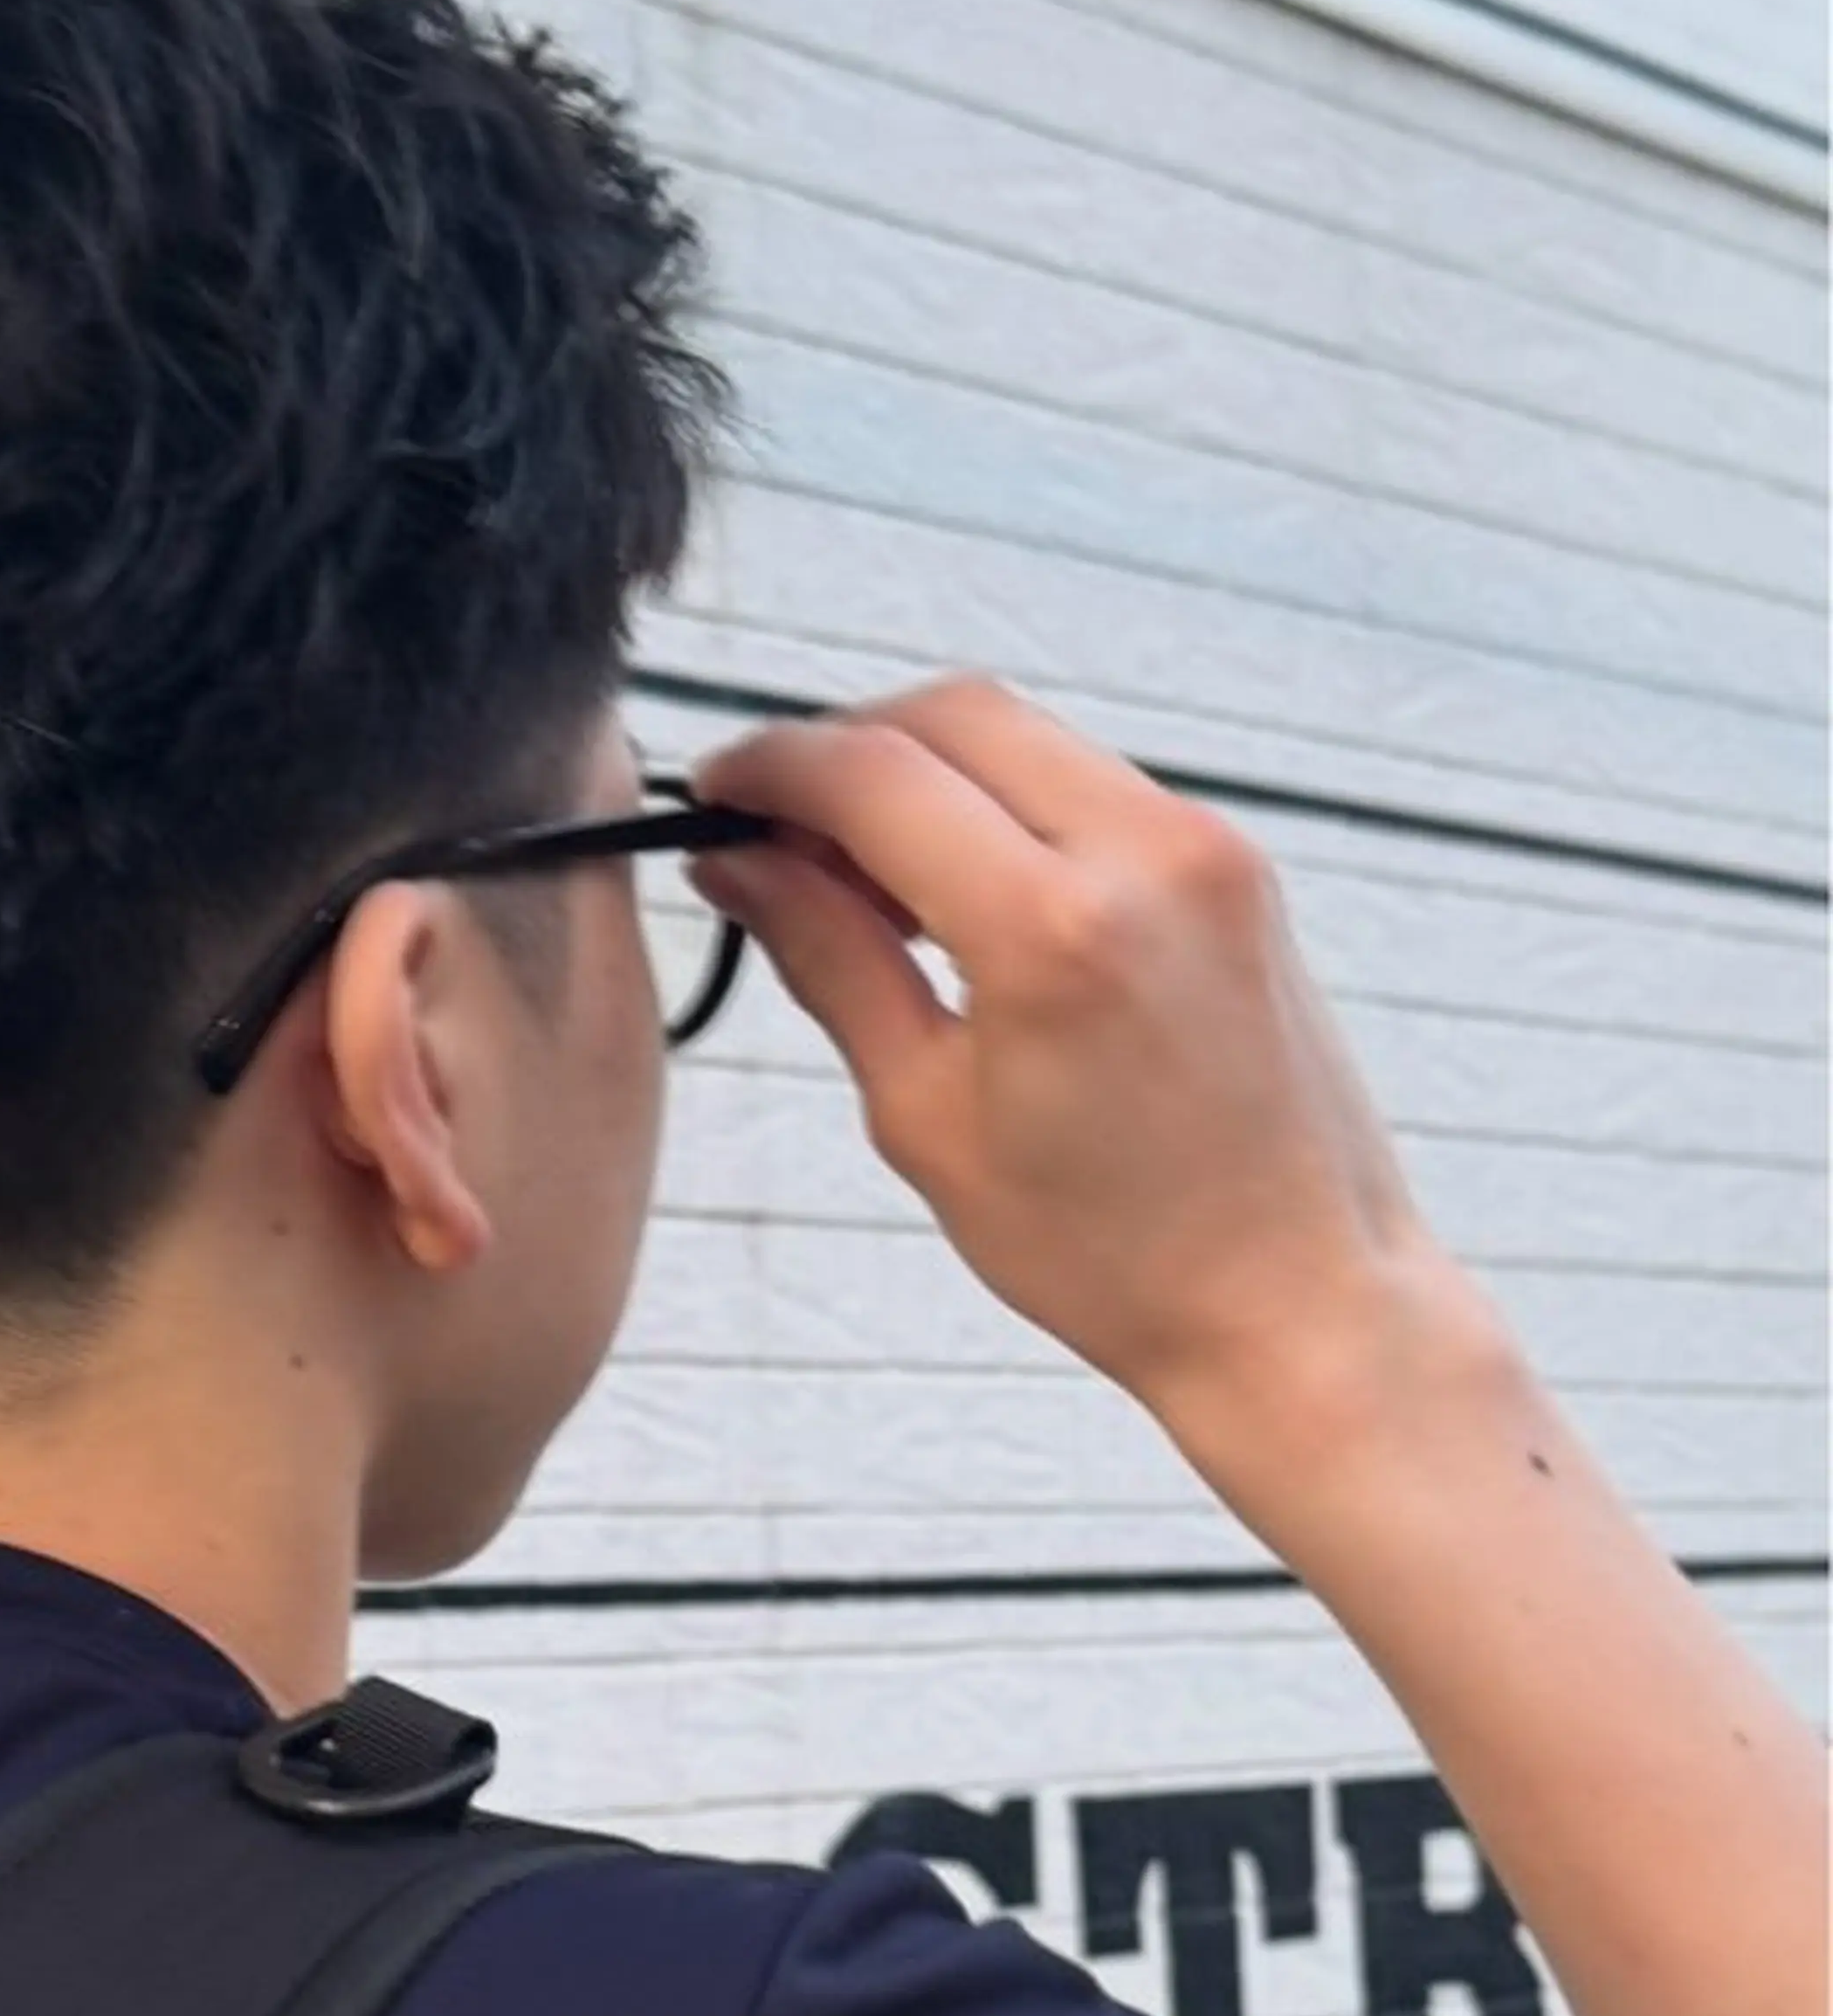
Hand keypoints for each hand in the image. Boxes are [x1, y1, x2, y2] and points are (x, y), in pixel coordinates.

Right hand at [687, 677, 1447, 1432]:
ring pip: (1025, 738)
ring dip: (927, 774)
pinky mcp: (1236, 868)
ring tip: (865, 883)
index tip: (716, 794)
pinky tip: (960, 895)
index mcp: (1053, 929)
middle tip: (778, 834)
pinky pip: (1091, 784)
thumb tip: (742, 869)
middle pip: (952, 714)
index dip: (769, 768)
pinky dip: (1006, 806)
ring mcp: (1207, 851)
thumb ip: (830, 960)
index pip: (873, 773)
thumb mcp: (928, 1116)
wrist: (1299, 1301)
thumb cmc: (1122, 1252)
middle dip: (845, 750)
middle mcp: (1146, 857)